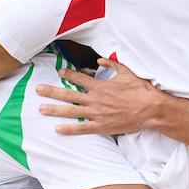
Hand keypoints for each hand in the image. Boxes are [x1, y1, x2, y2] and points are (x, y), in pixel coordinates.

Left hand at [37, 57, 170, 134]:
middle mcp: (95, 99)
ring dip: (55, 109)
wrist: (150, 109)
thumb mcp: (127, 72)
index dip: (68, 75)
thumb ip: (112, 65)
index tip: (60, 72)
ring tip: (41, 108)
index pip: (79, 78)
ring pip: (71, 111)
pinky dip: (69, 129)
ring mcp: (97, 113)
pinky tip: (57, 129)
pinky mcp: (101, 126)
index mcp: (100, 85)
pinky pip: (82, 128)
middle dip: (51, 91)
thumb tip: (101, 59)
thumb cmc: (140, 91)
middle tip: (37, 90)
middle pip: (68, 94)